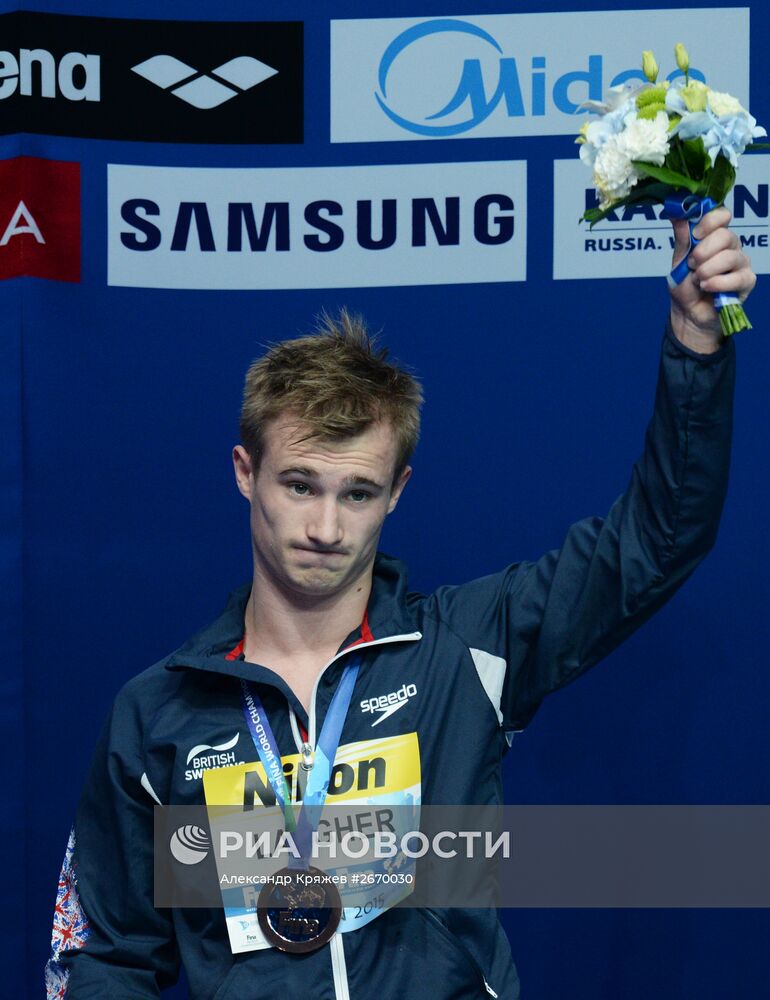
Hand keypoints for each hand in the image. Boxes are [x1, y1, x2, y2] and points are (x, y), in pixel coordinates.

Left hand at [669, 206, 755, 352]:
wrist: (688, 312)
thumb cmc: (685, 285)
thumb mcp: (679, 260)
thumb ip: (682, 238)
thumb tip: (676, 213)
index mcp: (715, 236)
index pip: (722, 215)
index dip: (710, 221)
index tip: (696, 234)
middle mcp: (731, 246)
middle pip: (726, 235)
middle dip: (703, 252)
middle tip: (692, 264)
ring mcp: (741, 262)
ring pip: (729, 257)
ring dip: (707, 270)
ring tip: (698, 280)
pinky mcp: (746, 281)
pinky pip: (736, 278)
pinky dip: (717, 284)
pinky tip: (707, 288)